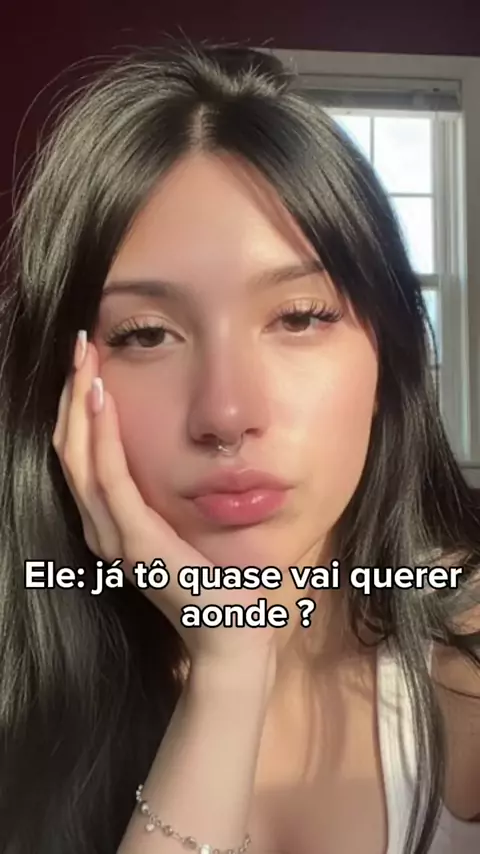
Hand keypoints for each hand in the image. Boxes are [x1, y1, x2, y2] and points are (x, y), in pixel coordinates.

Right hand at [52, 334, 278, 668]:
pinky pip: (112, 479)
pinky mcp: (138, 542)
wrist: (233, 634)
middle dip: (71, 395)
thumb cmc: (218, 582)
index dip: (76, 409)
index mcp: (112, 525)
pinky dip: (102, 436)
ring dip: (79, 405)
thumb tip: (174, 455)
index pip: (81, 457)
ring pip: (80, 459)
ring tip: (83, 361)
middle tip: (78, 346)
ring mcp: (116, 538)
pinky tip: (102, 398)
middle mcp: (103, 530)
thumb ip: (165, 500)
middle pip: (70, 451)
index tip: (87, 364)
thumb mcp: (184, 530)